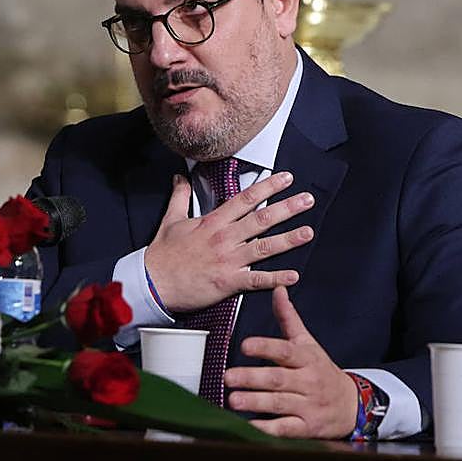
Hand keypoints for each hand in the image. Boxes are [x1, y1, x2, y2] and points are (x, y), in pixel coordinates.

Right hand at [144, 172, 312, 312]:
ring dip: (289, 240)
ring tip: (308, 232)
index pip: (246, 199)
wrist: (153, 283)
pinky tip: (293, 275)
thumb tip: (180, 177)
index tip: (285, 178)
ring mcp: (228, 260)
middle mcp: (224, 238)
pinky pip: (256, 280)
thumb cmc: (163, 255)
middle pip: (262, 219)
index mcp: (213, 222)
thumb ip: (180, 197)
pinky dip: (276, 279)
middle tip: (307, 200)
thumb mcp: (170, 220)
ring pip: (264, 247)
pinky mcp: (228, 282)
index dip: (268, 187)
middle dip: (287, 208)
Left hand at [223, 286, 357, 438]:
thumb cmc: (322, 371)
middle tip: (228, 376)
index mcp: (306, 358)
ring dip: (255, 402)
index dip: (265, 347)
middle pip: (278, 379)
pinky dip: (267, 428)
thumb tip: (278, 289)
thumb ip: (289, 318)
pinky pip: (286, 429)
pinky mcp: (307, 428)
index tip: (245, 345)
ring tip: (232, 400)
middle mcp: (308, 382)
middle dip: (252, 378)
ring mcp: (308, 406)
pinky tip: (249, 426)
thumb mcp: (308, 343)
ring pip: (279, 404)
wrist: (352, 405)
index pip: (285, 351)